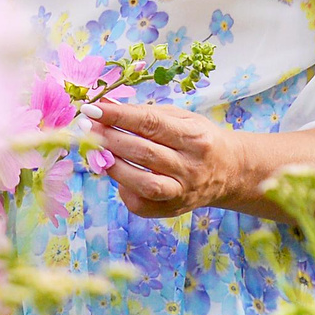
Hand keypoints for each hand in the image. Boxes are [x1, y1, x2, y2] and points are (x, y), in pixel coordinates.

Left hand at [90, 100, 256, 219]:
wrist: (228, 171)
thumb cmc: (197, 138)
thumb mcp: (180, 118)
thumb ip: (144, 113)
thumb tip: (103, 105)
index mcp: (194, 136)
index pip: (150, 123)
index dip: (118, 116)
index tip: (92, 108)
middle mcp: (191, 166)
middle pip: (143, 152)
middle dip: (109, 138)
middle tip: (86, 127)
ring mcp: (182, 191)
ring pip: (142, 182)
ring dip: (113, 165)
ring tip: (95, 149)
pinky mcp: (172, 210)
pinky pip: (141, 203)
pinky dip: (123, 187)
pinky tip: (116, 172)